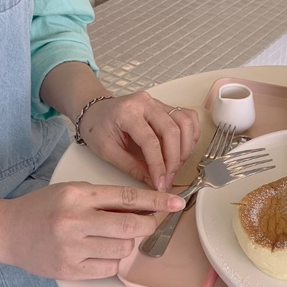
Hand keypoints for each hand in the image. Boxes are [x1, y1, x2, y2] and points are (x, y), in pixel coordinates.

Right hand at [0, 182, 184, 279]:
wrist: (7, 231)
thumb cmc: (42, 208)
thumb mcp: (71, 191)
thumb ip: (104, 198)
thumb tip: (144, 206)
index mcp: (77, 195)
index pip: (127, 197)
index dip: (157, 201)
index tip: (176, 203)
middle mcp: (74, 221)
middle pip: (131, 226)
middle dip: (149, 225)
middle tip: (150, 223)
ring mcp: (71, 248)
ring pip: (123, 249)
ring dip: (127, 243)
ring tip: (111, 237)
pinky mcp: (69, 270)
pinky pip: (109, 269)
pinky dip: (113, 261)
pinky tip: (100, 252)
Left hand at [79, 92, 199, 190]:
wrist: (95, 111)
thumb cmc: (97, 128)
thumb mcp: (108, 151)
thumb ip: (132, 167)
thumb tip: (154, 182)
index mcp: (127, 112)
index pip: (150, 141)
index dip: (159, 165)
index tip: (161, 184)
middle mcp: (145, 103)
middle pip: (172, 131)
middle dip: (174, 160)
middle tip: (169, 178)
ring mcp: (158, 102)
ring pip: (185, 122)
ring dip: (186, 148)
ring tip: (176, 166)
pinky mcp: (165, 106)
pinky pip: (188, 118)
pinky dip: (191, 135)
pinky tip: (184, 150)